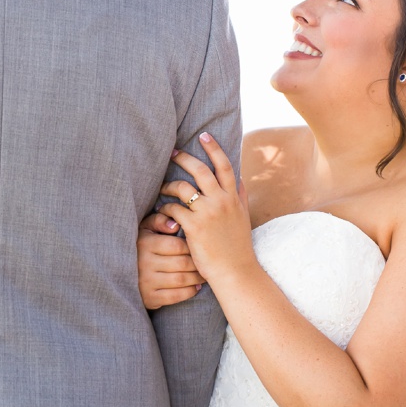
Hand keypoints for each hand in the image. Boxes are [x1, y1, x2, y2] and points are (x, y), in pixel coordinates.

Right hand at [137, 209, 202, 309]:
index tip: (197, 248)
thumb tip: (175, 225)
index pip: (177, 245)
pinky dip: (189, 291)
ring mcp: (146, 282)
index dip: (191, 247)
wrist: (121, 274)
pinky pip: (176, 296)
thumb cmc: (140, 248)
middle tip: (205, 262)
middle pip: (182, 263)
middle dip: (198, 263)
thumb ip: (159, 221)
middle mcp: (143, 263)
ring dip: (197, 277)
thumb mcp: (145, 230)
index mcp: (144, 244)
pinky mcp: (149, 298)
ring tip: (202, 274)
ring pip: (181, 279)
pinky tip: (194, 286)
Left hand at [159, 132, 255, 287]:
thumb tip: (240, 178)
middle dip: (183, 158)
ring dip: (168, 186)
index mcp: (234, 197)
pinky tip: (161, 212)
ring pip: (182, 187)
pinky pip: (173, 208)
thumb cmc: (237, 246)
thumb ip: (241, 196)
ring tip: (161, 188)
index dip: (214, 148)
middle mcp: (222, 201)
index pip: (225, 165)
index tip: (204, 135)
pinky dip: (164, 208)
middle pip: (200, 170)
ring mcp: (207, 213)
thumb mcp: (243, 217)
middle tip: (171, 152)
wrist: (235, 271)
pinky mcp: (193, 226)